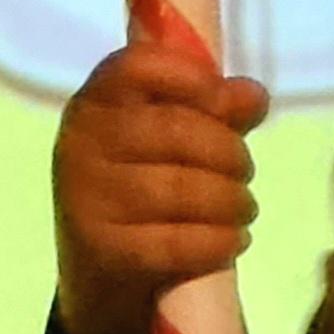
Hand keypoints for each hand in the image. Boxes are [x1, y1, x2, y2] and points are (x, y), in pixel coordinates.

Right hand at [51, 41, 264, 333]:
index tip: (226, 106)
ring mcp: (87, 198)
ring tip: (243, 208)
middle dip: (231, 152)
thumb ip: (214, 105)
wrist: (98, 267)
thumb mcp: (170, 133)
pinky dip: (221, 241)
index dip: (196, 80)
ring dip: (234, 201)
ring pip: (185, 190)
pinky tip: (233, 240)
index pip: (139, 66)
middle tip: (244, 171)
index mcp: (95, 101)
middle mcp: (80, 143)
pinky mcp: (104, 250)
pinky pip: (180, 243)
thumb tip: (253, 95)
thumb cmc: (143, 181)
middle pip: (178, 130)